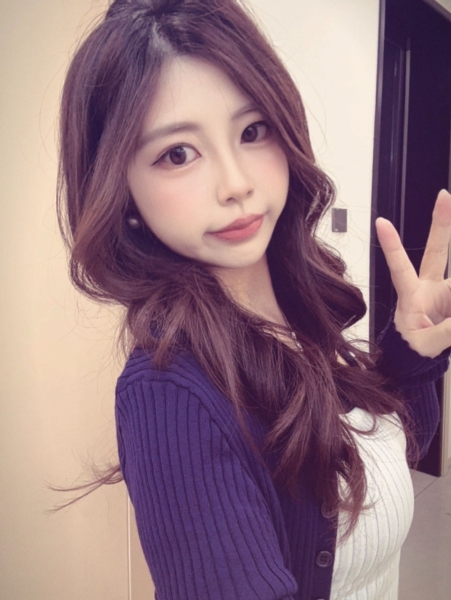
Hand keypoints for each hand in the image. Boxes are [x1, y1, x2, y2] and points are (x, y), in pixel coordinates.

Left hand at [375, 189, 450, 357]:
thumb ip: (449, 330)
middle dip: (442, 224)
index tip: (380, 223)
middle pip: (436, 252)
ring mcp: (444, 294)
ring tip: (445, 313)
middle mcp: (427, 289)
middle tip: (444, 196)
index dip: (391, 246)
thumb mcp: (426, 344)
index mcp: (411, 298)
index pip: (399, 267)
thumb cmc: (411, 352)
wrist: (416, 364)